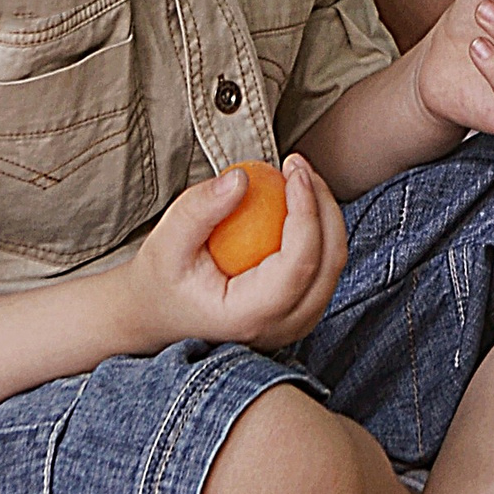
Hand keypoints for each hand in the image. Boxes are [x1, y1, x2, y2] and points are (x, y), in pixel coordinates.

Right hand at [122, 154, 348, 349]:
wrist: (159, 314)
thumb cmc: (161, 279)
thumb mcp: (166, 241)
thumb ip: (200, 209)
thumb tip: (244, 177)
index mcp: (251, 317)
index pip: (300, 263)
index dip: (307, 211)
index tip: (294, 170)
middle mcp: (282, 328)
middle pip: (329, 261)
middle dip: (324, 204)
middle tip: (298, 165)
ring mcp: (297, 324)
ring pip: (334, 263)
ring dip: (325, 213)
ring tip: (297, 176)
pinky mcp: (301, 310)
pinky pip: (324, 265)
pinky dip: (318, 228)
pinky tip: (296, 198)